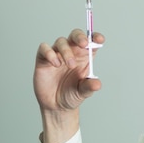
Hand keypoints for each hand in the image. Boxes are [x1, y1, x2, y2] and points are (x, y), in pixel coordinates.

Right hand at [33, 28, 104, 142]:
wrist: (56, 106)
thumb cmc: (71, 95)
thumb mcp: (83, 92)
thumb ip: (89, 86)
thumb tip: (97, 84)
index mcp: (84, 57)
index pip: (91, 42)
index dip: (95, 37)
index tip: (99, 40)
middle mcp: (71, 53)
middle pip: (75, 36)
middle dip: (80, 37)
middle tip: (84, 44)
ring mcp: (57, 54)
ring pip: (61, 41)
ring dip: (66, 51)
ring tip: (70, 65)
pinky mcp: (43, 59)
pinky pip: (44, 49)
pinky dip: (50, 53)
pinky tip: (55, 64)